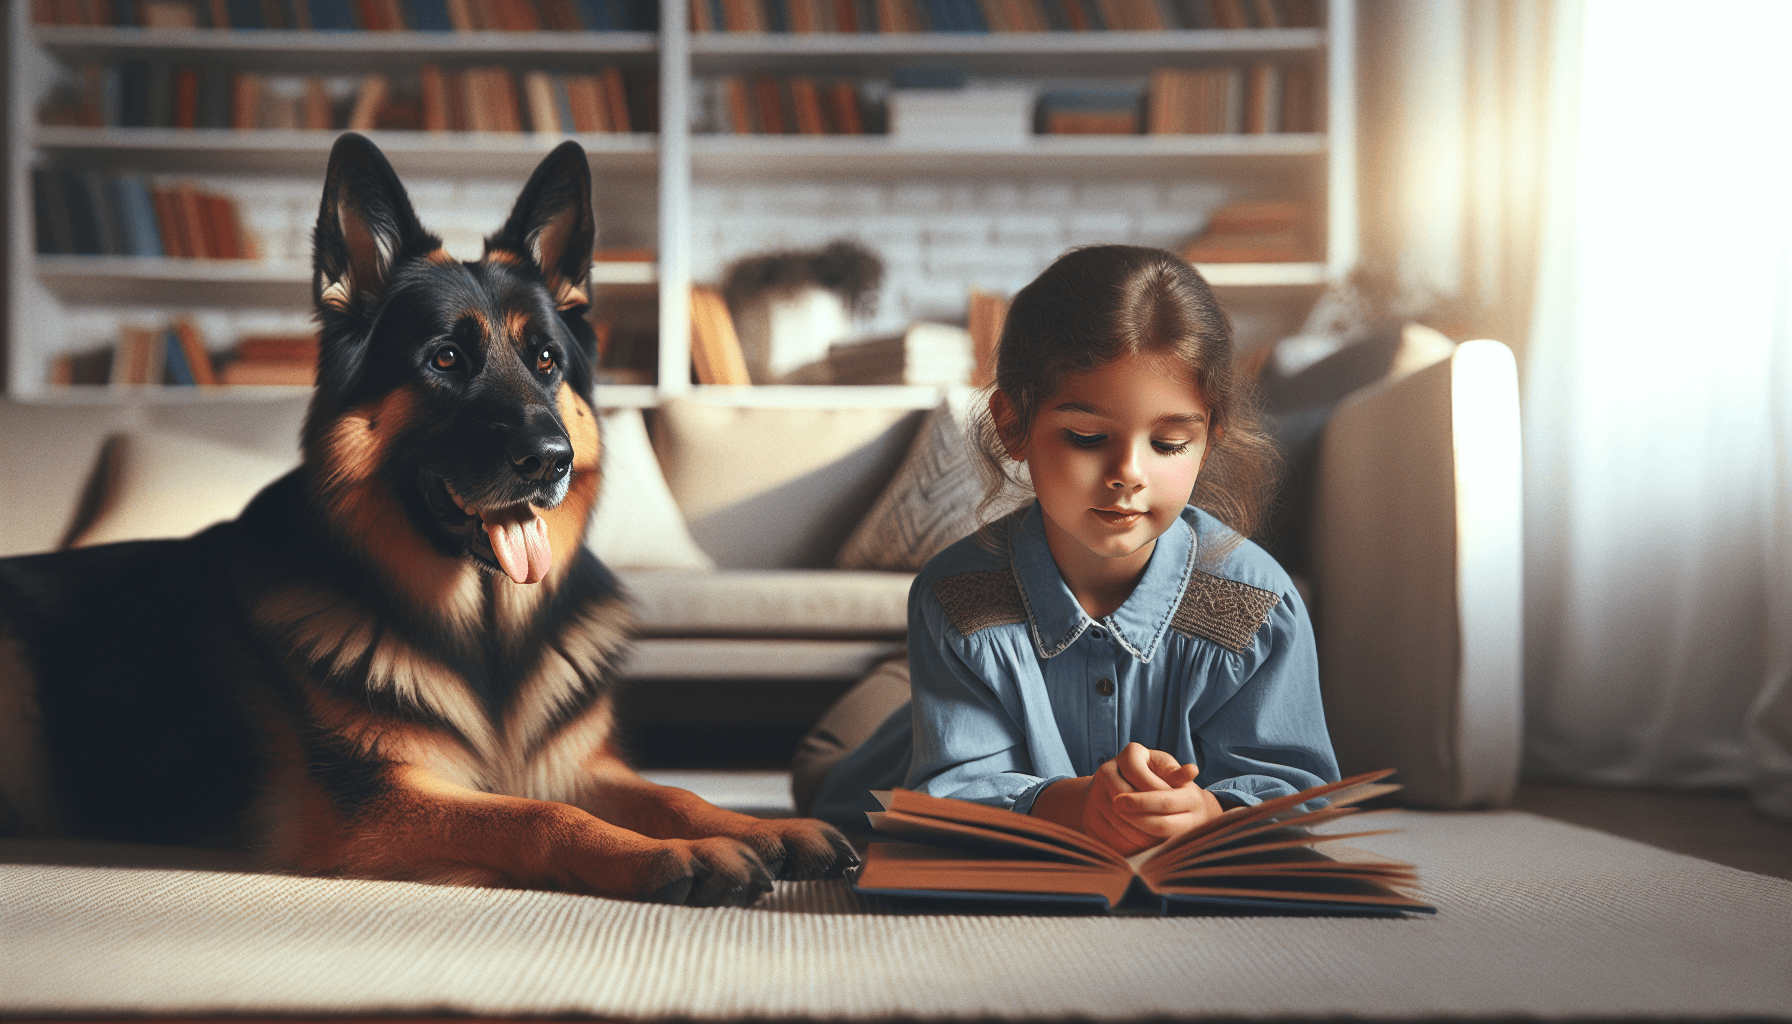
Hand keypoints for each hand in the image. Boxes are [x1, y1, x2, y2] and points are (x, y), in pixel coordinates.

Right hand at [1029, 743, 1222, 855]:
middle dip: (1149, 818)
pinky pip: (1107, 836)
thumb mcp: (1166, 773)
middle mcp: (1106, 769)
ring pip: (1117, 819)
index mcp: (1130, 753)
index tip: (1175, 812)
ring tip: (1158, 844)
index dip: (1157, 796)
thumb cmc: (1155, 783)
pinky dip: (1125, 845)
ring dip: (1138, 834)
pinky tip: (1141, 850)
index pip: (1142, 775)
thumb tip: (1193, 771)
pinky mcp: (1088, 817)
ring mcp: (1093, 794)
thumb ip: (1176, 776)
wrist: (1122, 793)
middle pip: (1126, 799)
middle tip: (1169, 834)